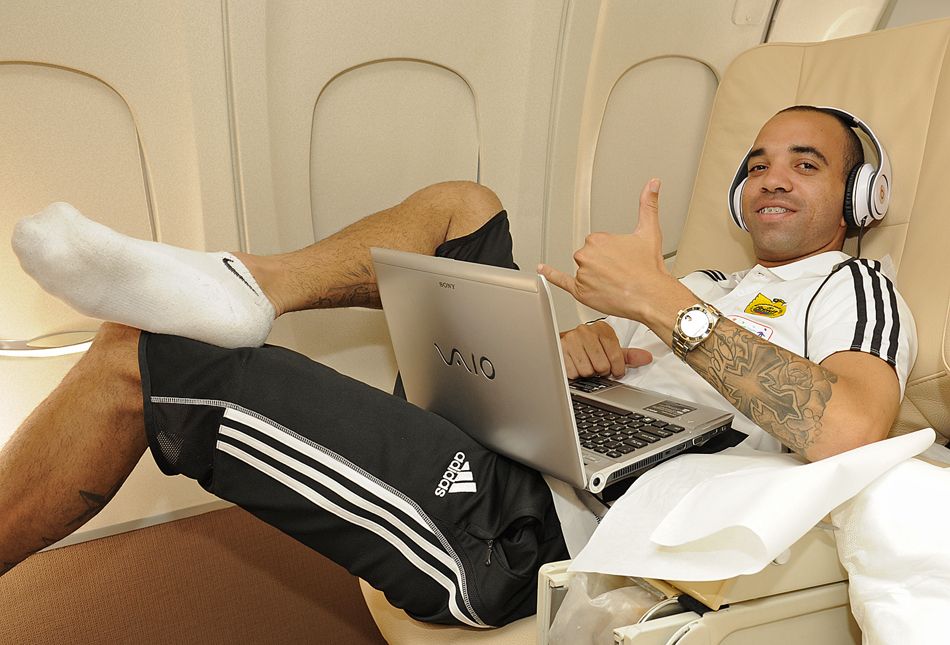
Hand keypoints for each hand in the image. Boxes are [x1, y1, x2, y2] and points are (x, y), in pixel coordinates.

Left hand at [539, 179, 678, 324]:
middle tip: (620, 271)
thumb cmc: (649, 268)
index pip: (597, 243)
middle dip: (602, 263)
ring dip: (596, 276)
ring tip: (615, 282)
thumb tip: (653, 184)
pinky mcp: (580, 291)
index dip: (611, 252)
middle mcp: (585, 255)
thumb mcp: (649, 231)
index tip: (622, 258)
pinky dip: (551, 275)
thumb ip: (648, 205)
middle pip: (589, 256)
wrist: (650, 295)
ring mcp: (582, 273)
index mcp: (597, 239)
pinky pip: (561, 281)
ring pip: (584, 271)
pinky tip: (543, 270)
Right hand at [560, 321, 651, 378]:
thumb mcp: (609, 350)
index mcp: (602, 329)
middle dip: (600, 371)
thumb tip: (647, 358)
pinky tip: (576, 365)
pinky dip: (575, 374)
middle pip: (602, 365)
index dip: (616, 368)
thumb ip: (628, 356)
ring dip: (588, 373)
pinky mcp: (560, 349)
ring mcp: (572, 339)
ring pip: (588, 370)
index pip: (616, 355)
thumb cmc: (588, 348)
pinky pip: (573, 372)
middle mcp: (586, 331)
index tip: (614, 370)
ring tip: (586, 364)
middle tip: (597, 366)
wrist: (564, 344)